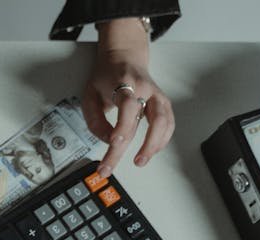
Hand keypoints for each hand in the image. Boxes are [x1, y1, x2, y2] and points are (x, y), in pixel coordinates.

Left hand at [81, 18, 174, 177]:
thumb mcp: (90, 94)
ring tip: (140, 161)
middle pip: (153, 118)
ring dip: (155, 144)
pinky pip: (169, 124)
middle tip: (132, 162)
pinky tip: (151, 151)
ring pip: (166, 121)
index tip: (115, 143)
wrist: (124, 56)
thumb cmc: (106, 76)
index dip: (123, 126)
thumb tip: (108, 141)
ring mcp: (158, 96)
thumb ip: (95, 120)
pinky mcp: (163, 103)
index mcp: (126, 84)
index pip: (128, 107)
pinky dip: (162, 140)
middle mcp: (146, 90)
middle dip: (143, 145)